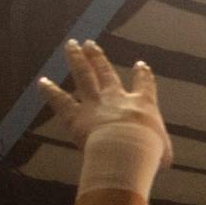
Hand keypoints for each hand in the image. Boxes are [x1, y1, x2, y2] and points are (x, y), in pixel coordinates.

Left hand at [39, 40, 172, 165]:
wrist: (127, 151)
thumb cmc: (149, 153)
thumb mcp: (163, 152)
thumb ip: (160, 150)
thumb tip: (163, 160)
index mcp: (142, 105)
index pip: (145, 85)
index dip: (143, 75)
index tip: (140, 64)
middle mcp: (117, 99)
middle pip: (106, 73)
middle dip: (98, 58)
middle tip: (91, 44)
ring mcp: (94, 105)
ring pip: (83, 76)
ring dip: (76, 59)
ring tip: (71, 45)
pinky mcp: (76, 117)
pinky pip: (60, 101)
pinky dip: (50, 91)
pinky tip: (42, 81)